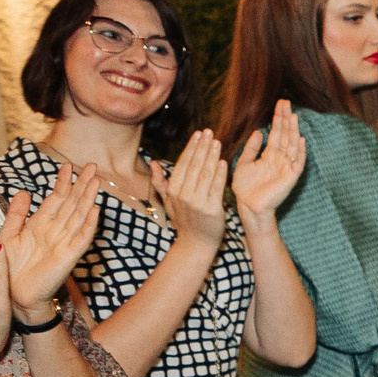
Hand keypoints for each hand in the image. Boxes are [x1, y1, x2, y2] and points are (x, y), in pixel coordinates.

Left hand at [1, 165, 100, 318]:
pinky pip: (81, 238)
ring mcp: (63, 243)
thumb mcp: (8, 234)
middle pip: (72, 204)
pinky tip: (95, 210)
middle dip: (81, 184)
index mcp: (40, 225)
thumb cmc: (9, 268)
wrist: (12, 295)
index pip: (55, 199)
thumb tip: (23, 191)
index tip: (67, 166)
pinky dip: (88, 225)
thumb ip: (16, 214)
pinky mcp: (68, 257)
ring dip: (88, 199)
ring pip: (79, 216)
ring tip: (96, 181)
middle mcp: (55, 232)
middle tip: (91, 166)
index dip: (62, 182)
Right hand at [151, 130, 228, 248]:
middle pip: (194, 166)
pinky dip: (219, 174)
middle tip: (208, 132)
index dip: (191, 148)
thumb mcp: (169, 202)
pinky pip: (216, 188)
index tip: (198, 134)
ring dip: (211, 156)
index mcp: (173, 191)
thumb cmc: (184, 221)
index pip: (183, 164)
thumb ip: (160, 183)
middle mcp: (183, 195)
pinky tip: (223, 162)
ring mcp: (197, 203)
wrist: (196, 244)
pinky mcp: (212, 210)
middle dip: (201, 147)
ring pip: (205, 175)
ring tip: (216, 142)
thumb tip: (153, 163)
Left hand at [232, 102, 307, 217]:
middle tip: (286, 102)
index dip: (278, 118)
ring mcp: (286, 167)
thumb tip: (258, 132)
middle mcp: (280, 159)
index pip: (276, 133)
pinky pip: (298, 163)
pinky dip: (300, 152)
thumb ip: (251, 148)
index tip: (280, 104)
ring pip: (292, 145)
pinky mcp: (290, 177)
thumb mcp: (244, 163)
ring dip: (293, 130)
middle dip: (285, 119)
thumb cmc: (246, 189)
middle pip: (285, 135)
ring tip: (293, 115)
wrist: (249, 207)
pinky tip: (300, 139)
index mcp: (270, 156)